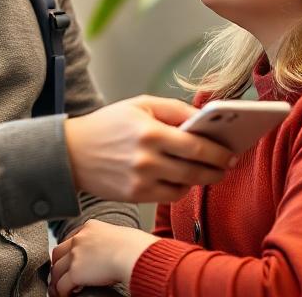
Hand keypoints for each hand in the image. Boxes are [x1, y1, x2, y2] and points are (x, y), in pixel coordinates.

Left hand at [49, 220, 158, 296]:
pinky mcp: (75, 272)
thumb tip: (114, 250)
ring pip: (56, 270)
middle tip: (61, 275)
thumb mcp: (118, 235)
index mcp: (90, 227)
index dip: (69, 252)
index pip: (71, 238)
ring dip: (57, 281)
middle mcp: (79, 239)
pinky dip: (63, 292)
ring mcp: (75, 255)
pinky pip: (62, 285)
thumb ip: (109, 240)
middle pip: (58, 252)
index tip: (70, 260)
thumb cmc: (134, 246)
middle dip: (58, 264)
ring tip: (61, 289)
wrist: (132, 254)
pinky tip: (68, 295)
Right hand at [64, 95, 236, 202]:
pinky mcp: (135, 196)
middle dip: (217, 168)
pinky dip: (182, 188)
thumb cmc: (107, 124)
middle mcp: (146, 159)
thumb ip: (173, 109)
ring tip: (211, 171)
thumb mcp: (139, 105)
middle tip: (229, 164)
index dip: (219, 151)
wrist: (69, 153)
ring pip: (185, 185)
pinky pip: (170, 196)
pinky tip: (186, 179)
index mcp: (149, 132)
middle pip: (195, 169)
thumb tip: (203, 118)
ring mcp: (141, 181)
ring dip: (203, 179)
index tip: (231, 150)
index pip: (196, 145)